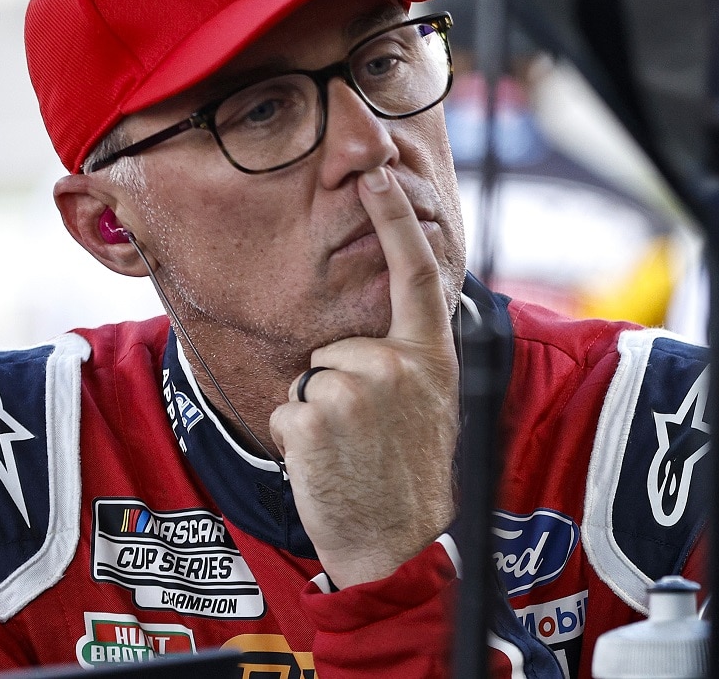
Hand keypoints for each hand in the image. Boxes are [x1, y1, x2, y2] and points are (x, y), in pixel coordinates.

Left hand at [269, 165, 458, 587]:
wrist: (399, 543)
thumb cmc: (410, 474)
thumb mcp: (431, 405)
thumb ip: (409, 359)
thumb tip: (379, 331)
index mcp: (431, 356)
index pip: (415, 273)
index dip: (395, 220)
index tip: (377, 175)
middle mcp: (398, 365)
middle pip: (338, 344)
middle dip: (337, 381)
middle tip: (367, 433)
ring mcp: (357, 390)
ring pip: (310, 375)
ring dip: (316, 413)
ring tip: (349, 450)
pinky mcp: (315, 418)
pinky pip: (287, 409)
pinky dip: (296, 439)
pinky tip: (328, 464)